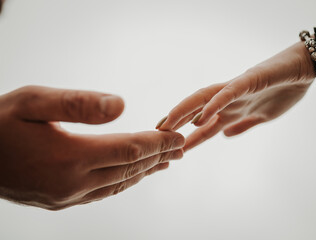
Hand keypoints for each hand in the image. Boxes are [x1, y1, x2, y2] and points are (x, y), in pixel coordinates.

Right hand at [0, 86, 184, 209]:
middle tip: (182, 148)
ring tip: (166, 162)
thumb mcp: (33, 101)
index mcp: (69, 157)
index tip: (179, 137)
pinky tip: (132, 177)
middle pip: (129, 169)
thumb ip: (78, 103)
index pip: (130, 150)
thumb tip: (121, 105)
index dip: (158, 143)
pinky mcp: (59, 201)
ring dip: (145, 171)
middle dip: (159, 156)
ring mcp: (66, 196)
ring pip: (119, 184)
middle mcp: (71, 183)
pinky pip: (102, 193)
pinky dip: (124, 183)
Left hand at [156, 42, 315, 150]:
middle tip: (156, 136)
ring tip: (167, 124)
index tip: (173, 151)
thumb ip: (243, 125)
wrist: (304, 71)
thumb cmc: (284, 91)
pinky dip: (214, 104)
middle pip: (195, 111)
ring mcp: (236, 89)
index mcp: (231, 110)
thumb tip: (225, 135)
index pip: (204, 127)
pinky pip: (228, 93)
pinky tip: (201, 116)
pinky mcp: (249, 80)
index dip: (189, 139)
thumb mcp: (262, 117)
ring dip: (184, 111)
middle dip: (176, 123)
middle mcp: (228, 99)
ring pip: (204, 98)